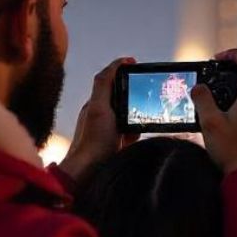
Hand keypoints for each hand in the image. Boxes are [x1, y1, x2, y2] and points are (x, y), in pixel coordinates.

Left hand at [59, 57, 138, 182]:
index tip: (136, 64)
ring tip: (139, 122)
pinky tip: (136, 139)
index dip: (122, 70)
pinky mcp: (117, 147)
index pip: (110, 81)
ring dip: (137, 117)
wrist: (90, 173)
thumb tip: (118, 63)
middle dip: (134, 96)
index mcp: (96, 104)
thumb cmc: (93, 141)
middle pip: (122, 98)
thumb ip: (104, 84)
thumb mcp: (99, 107)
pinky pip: (131, 135)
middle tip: (146, 94)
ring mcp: (109, 132)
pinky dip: (136, 135)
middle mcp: (102, 116)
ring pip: (129, 117)